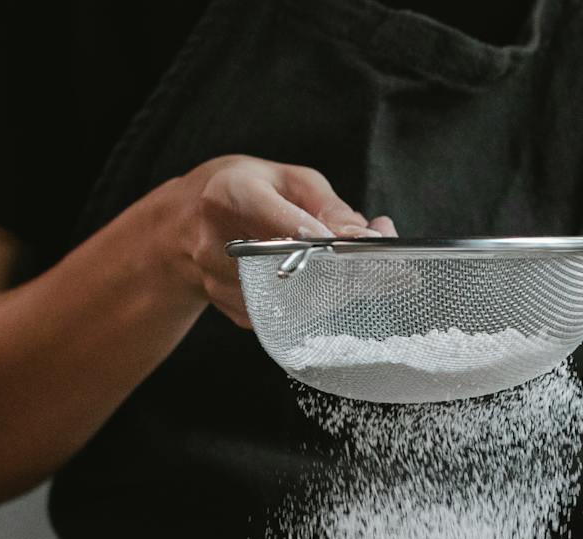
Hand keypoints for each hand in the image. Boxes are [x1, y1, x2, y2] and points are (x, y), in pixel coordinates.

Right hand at [165, 157, 393, 327]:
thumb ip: (330, 208)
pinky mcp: (236, 312)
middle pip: (295, 270)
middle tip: (396, 271)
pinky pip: (291, 313)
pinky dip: (321, 301)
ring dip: (343, 289)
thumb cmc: (246, 192)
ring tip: (366, 270)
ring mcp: (221, 285)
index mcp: (227, 198)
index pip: (283, 226)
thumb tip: (369, 238)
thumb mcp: (288, 180)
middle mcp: (217, 246)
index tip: (368, 245)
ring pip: (299, 300)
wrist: (186, 226)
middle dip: (351, 272)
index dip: (330, 241)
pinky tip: (332, 283)